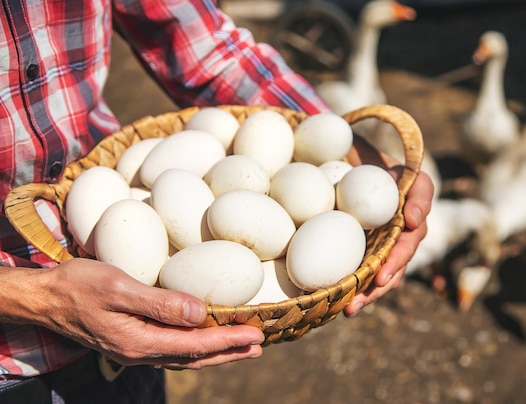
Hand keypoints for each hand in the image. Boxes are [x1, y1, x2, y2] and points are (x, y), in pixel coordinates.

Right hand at [35, 259, 264, 369]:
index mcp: (140, 342)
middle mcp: (140, 352)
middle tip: (258, 345)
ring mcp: (135, 349)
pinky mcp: (132, 341)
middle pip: (195, 358)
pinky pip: (172, 349)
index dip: (229, 342)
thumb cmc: (79, 286)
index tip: (256, 335)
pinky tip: (203, 339)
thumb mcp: (119, 289)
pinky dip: (195, 346)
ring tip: (241, 347)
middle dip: (229, 352)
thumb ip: (160, 303)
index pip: (196, 346)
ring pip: (185, 356)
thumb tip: (200, 314)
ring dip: (215, 352)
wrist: (45, 298)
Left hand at [343, 135, 433, 316]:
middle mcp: (408, 216)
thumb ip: (355, 148)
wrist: (342, 172)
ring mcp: (393, 239)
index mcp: (410, 186)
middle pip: (409, 242)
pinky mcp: (377, 256)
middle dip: (396, 262)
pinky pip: (376, 277)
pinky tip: (346, 308)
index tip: (411, 218)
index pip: (422, 192)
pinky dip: (363, 293)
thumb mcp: (354, 148)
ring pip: (394, 267)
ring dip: (377, 289)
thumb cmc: (351, 158)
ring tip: (356, 305)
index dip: (419, 205)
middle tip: (381, 278)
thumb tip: (333, 152)